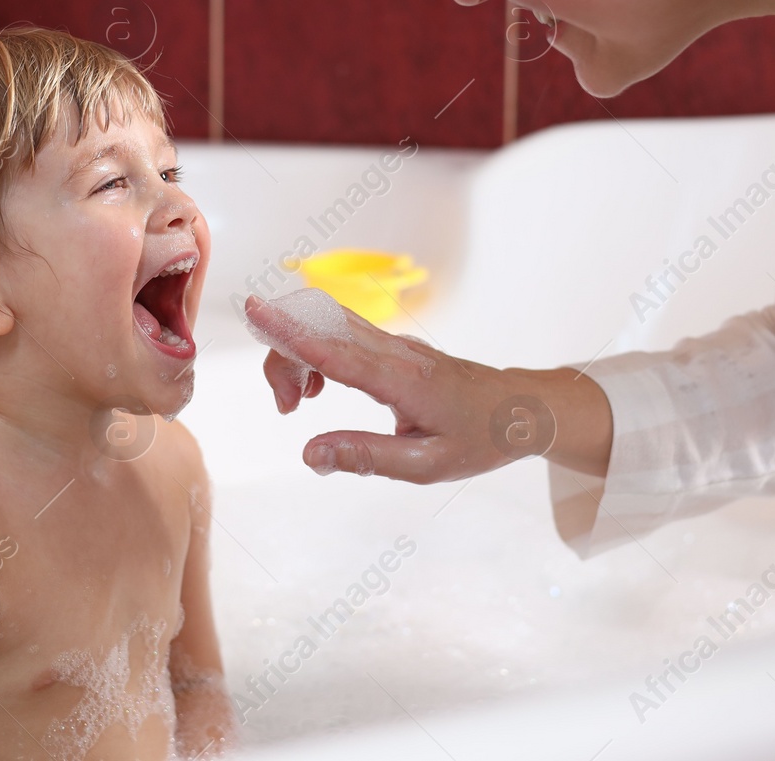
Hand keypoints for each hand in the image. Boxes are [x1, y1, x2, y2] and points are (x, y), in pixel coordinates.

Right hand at [244, 294, 610, 483]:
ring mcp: (393, 342)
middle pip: (319, 330)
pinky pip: (339, 332)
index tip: (255, 310)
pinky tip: (319, 389)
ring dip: (297, 356)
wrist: (520, 409)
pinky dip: (314, 352)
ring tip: (301, 403)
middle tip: (289, 408)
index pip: (336, 350)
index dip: (291, 333)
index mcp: (403, 381)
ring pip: (326, 326)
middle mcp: (394, 351)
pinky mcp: (390, 344)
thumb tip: (310, 453)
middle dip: (284, 359)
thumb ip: (367, 458)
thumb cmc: (479, 439)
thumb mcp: (428, 465)